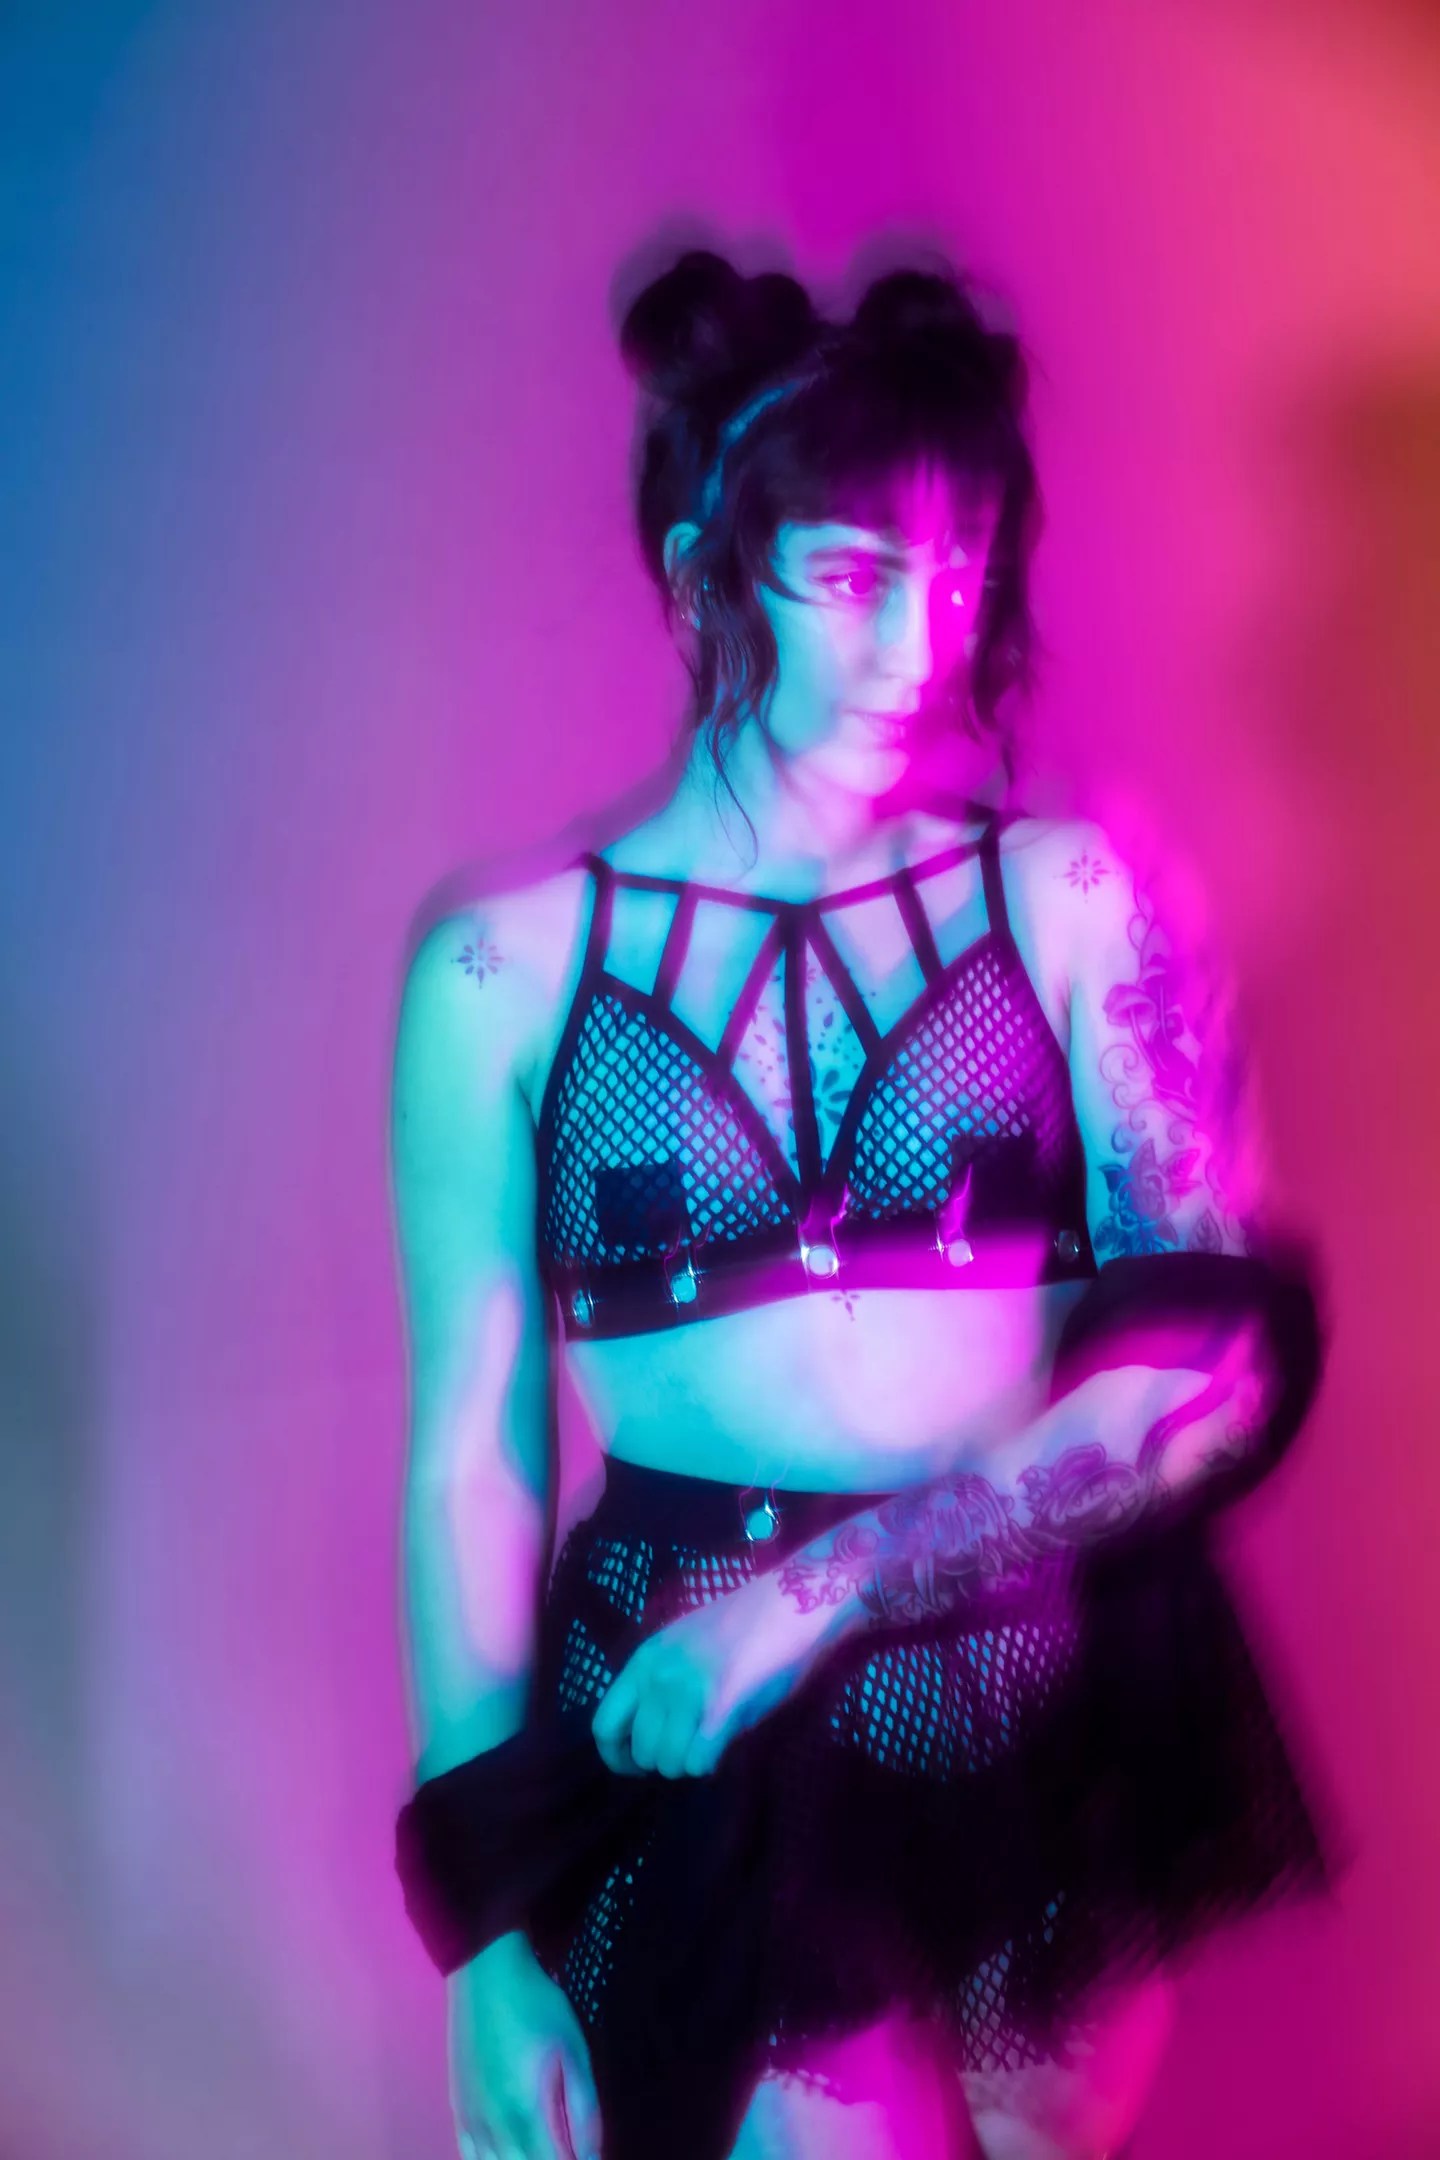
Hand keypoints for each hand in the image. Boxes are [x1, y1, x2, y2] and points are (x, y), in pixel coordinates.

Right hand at [448, 1930, 601, 2159]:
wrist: (485, 1972)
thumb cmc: (537, 2007)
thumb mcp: (573, 2052)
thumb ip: (584, 2110)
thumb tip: (594, 2156)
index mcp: (524, 2113)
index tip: (587, 2159)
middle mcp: (492, 2127)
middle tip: (567, 2150)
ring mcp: (469, 2120)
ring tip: (542, 2149)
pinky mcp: (458, 2109)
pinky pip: (469, 2157)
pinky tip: (509, 2156)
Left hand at [590, 1562, 853, 1779]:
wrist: (793, 1602)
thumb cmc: (744, 1624)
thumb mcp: (684, 1645)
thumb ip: (662, 1683)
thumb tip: (651, 1732)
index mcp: (644, 1660)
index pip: (603, 1726)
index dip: (616, 1755)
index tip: (638, 1764)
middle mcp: (659, 1676)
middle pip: (640, 1751)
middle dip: (662, 1761)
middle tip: (689, 1748)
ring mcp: (689, 1691)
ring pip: (669, 1762)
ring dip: (688, 1764)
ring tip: (710, 1742)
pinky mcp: (724, 1708)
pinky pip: (699, 1761)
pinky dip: (709, 1763)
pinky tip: (724, 1743)